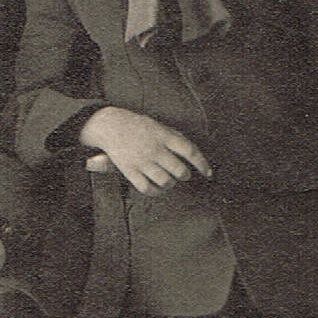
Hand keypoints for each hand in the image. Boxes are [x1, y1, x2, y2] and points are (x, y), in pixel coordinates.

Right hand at [81, 106, 212, 193]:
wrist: (110, 125)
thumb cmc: (138, 126)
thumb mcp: (159, 126)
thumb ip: (176, 138)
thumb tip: (194, 154)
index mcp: (164, 136)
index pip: (190, 152)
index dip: (202, 164)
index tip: (208, 173)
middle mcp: (154, 149)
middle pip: (180, 170)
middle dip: (184, 175)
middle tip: (182, 175)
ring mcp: (142, 161)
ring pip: (166, 182)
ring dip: (171, 184)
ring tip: (170, 181)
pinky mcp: (130, 170)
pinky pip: (147, 188)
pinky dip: (156, 192)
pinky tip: (158, 189)